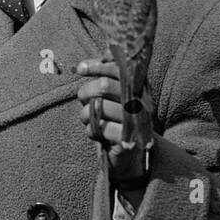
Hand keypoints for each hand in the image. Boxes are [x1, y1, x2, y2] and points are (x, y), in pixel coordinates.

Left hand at [76, 58, 154, 180]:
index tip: (79, 69)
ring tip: (90, 119)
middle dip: (86, 91)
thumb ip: (104, 79)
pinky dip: (91, 130)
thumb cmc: (117, 122)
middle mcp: (139, 102)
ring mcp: (134, 122)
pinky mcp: (126, 140)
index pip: (118, 69)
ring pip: (99, 107)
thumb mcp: (113, 99)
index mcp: (137, 88)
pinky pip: (99, 128)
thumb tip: (84, 63)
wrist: (130, 156)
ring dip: (86, 114)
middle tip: (82, 99)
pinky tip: (96, 133)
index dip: (97, 66)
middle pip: (105, 86)